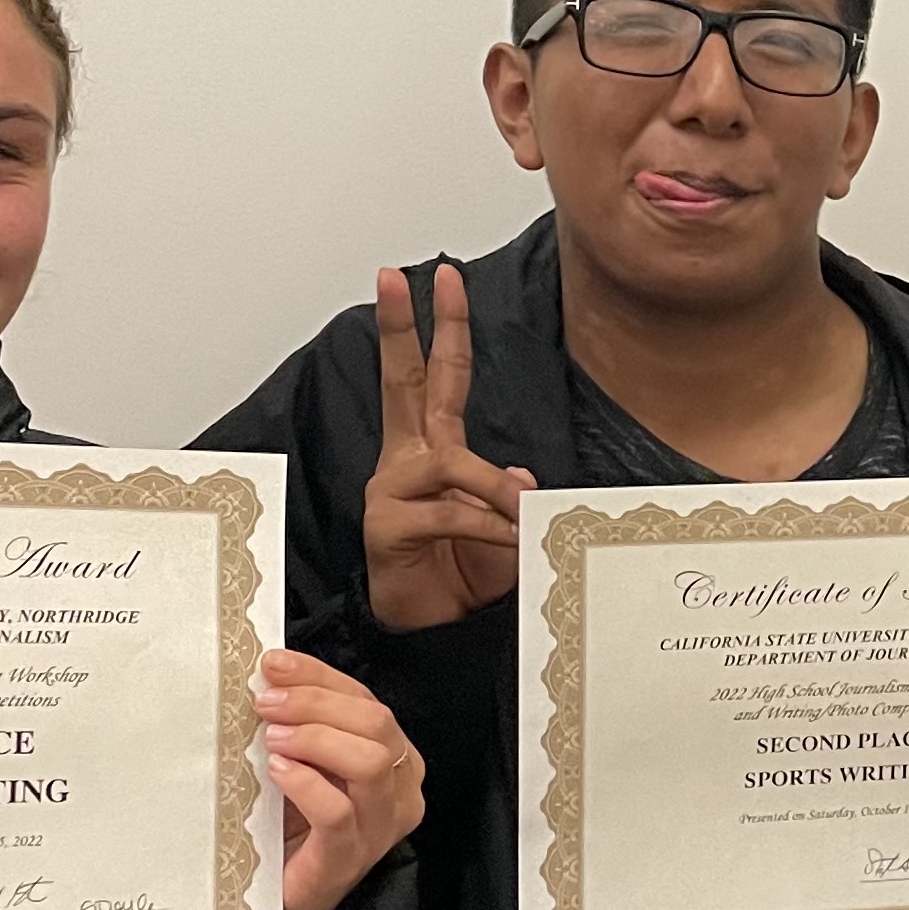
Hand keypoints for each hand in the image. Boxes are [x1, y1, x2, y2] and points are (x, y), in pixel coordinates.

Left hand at [258, 650, 425, 909]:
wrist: (284, 896)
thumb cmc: (293, 825)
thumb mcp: (304, 764)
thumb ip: (301, 726)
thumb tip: (270, 677)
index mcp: (394, 758)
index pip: (366, 701)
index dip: (320, 677)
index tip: (273, 664)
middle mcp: (400, 789)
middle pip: (376, 724)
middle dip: (316, 703)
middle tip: (265, 702)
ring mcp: (380, 826)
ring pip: (369, 762)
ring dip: (316, 738)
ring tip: (272, 738)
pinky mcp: (350, 858)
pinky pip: (338, 812)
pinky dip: (306, 784)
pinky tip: (277, 772)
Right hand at [363, 262, 535, 631]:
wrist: (435, 633)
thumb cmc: (462, 576)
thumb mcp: (504, 527)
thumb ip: (509, 494)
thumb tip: (520, 476)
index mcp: (433, 450)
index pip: (438, 377)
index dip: (443, 328)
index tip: (442, 277)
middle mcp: (406, 461)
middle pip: (403, 380)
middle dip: (404, 327)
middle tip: (396, 276)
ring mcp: (391, 490)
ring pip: (451, 463)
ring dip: (494, 488)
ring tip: (521, 516)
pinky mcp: (387, 526)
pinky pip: (448, 512)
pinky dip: (486, 526)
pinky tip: (507, 540)